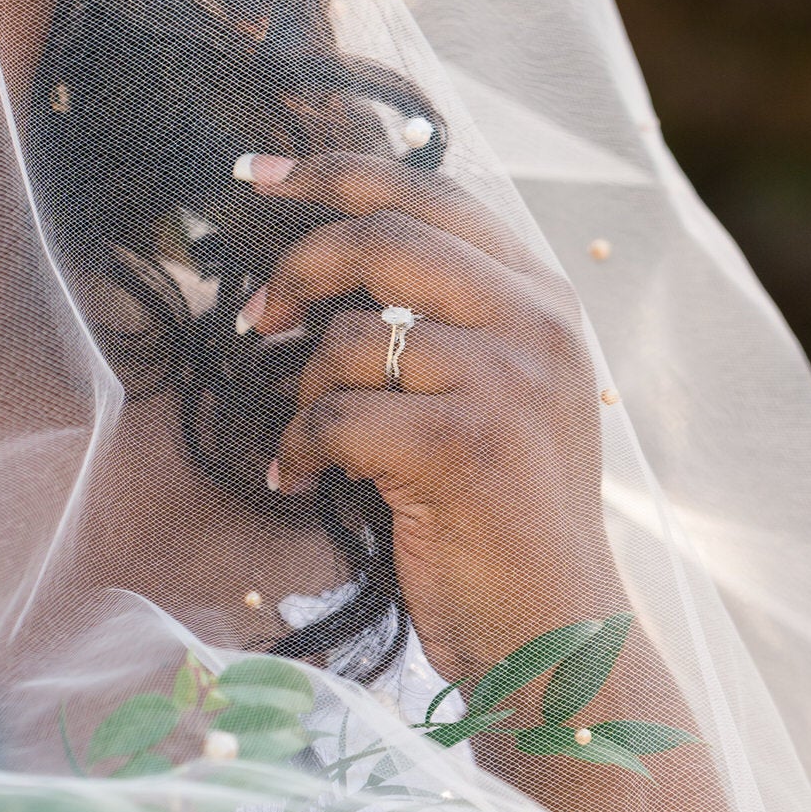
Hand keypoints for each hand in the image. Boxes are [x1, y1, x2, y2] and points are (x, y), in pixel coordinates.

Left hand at [233, 147, 745, 811]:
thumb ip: (445, 323)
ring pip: (349, 338)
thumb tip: (324, 261)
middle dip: (296, 264)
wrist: (559, 639)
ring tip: (302, 443)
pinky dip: (296, 451)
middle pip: (383, 237)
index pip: (434, 194)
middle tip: (251, 316)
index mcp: (546, 299)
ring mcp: (509, 381)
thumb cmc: (505, 527)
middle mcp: (539, 324)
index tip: (255, 172)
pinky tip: (296, 483)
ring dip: (299, 392)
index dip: (337, 172)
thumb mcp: (499, 400)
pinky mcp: (466, 446)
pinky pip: (336, 416)